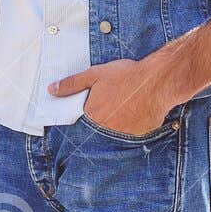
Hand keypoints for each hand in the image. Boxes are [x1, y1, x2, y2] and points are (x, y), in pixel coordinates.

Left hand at [49, 58, 174, 137]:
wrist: (158, 82)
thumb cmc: (127, 77)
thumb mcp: (95, 75)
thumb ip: (72, 84)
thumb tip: (52, 90)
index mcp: (92, 115)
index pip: (83, 120)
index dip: (89, 110)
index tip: (97, 104)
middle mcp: (106, 129)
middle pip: (100, 126)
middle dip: (105, 115)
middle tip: (116, 101)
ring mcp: (123, 135)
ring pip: (116, 130)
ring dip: (119, 121)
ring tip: (127, 104)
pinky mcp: (139, 136)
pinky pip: (131, 133)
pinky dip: (132, 124)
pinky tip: (137, 110)